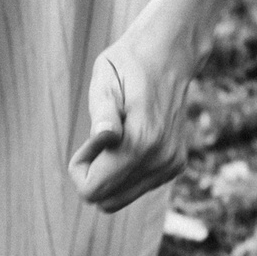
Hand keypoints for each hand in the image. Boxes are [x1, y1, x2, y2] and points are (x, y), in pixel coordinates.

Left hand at [70, 17, 200, 213]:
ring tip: (116, 138)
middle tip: (99, 140)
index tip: (91, 137)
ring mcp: (171, 165)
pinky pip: (138, 187)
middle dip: (93, 176)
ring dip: (109, 174)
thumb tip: (105, 136)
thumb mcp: (105, 80)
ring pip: (121, 198)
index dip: (80, 167)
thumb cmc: (127, 65)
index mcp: (141, 142)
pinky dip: (126, 171)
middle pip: (106, 201)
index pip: (92, 191)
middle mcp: (161, 159)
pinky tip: (132, 140)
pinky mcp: (176, 165)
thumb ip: (102, 112)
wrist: (170, 54)